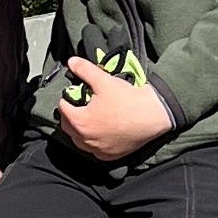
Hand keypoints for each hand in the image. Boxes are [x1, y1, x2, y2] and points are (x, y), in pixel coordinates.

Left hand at [56, 63, 174, 163]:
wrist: (154, 115)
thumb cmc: (127, 99)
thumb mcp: (103, 80)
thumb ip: (84, 70)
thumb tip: (71, 62)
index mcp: (80, 121)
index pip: (63, 108)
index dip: (67, 97)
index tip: (74, 93)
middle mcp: (85, 140)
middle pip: (67, 127)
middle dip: (70, 115)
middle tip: (79, 105)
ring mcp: (98, 150)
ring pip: (79, 141)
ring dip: (79, 130)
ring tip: (88, 119)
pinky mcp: (110, 156)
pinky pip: (94, 151)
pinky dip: (93, 142)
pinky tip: (101, 132)